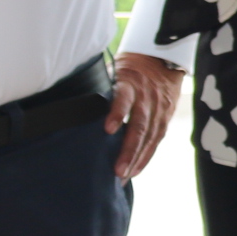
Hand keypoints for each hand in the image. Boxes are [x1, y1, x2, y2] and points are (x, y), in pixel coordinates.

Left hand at [103, 52, 183, 179]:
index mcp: (130, 83)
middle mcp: (147, 97)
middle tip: (117, 171)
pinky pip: (156, 140)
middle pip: (139, 125)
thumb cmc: (127, 70)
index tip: (108, 129)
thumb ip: (99, 88)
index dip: (117, 113)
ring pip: (150, 137)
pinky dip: (145, 157)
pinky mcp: (166, 117)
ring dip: (137, 158)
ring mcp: (159, 109)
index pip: (124, 98)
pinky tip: (135, 170)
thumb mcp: (112, 71)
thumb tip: (71, 105)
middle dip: (129, 149)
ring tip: (123, 176)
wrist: (161, 58)